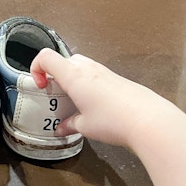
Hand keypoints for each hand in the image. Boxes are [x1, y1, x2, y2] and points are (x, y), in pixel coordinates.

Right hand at [29, 49, 181, 148]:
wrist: (149, 120)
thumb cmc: (112, 121)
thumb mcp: (85, 127)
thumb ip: (69, 125)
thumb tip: (61, 129)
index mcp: (74, 76)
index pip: (46, 57)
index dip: (36, 68)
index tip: (41, 86)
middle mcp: (88, 69)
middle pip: (64, 59)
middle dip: (55, 74)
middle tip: (57, 94)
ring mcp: (105, 72)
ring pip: (81, 66)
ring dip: (72, 79)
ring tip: (76, 101)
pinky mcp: (118, 79)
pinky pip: (96, 76)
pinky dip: (88, 85)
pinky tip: (96, 106)